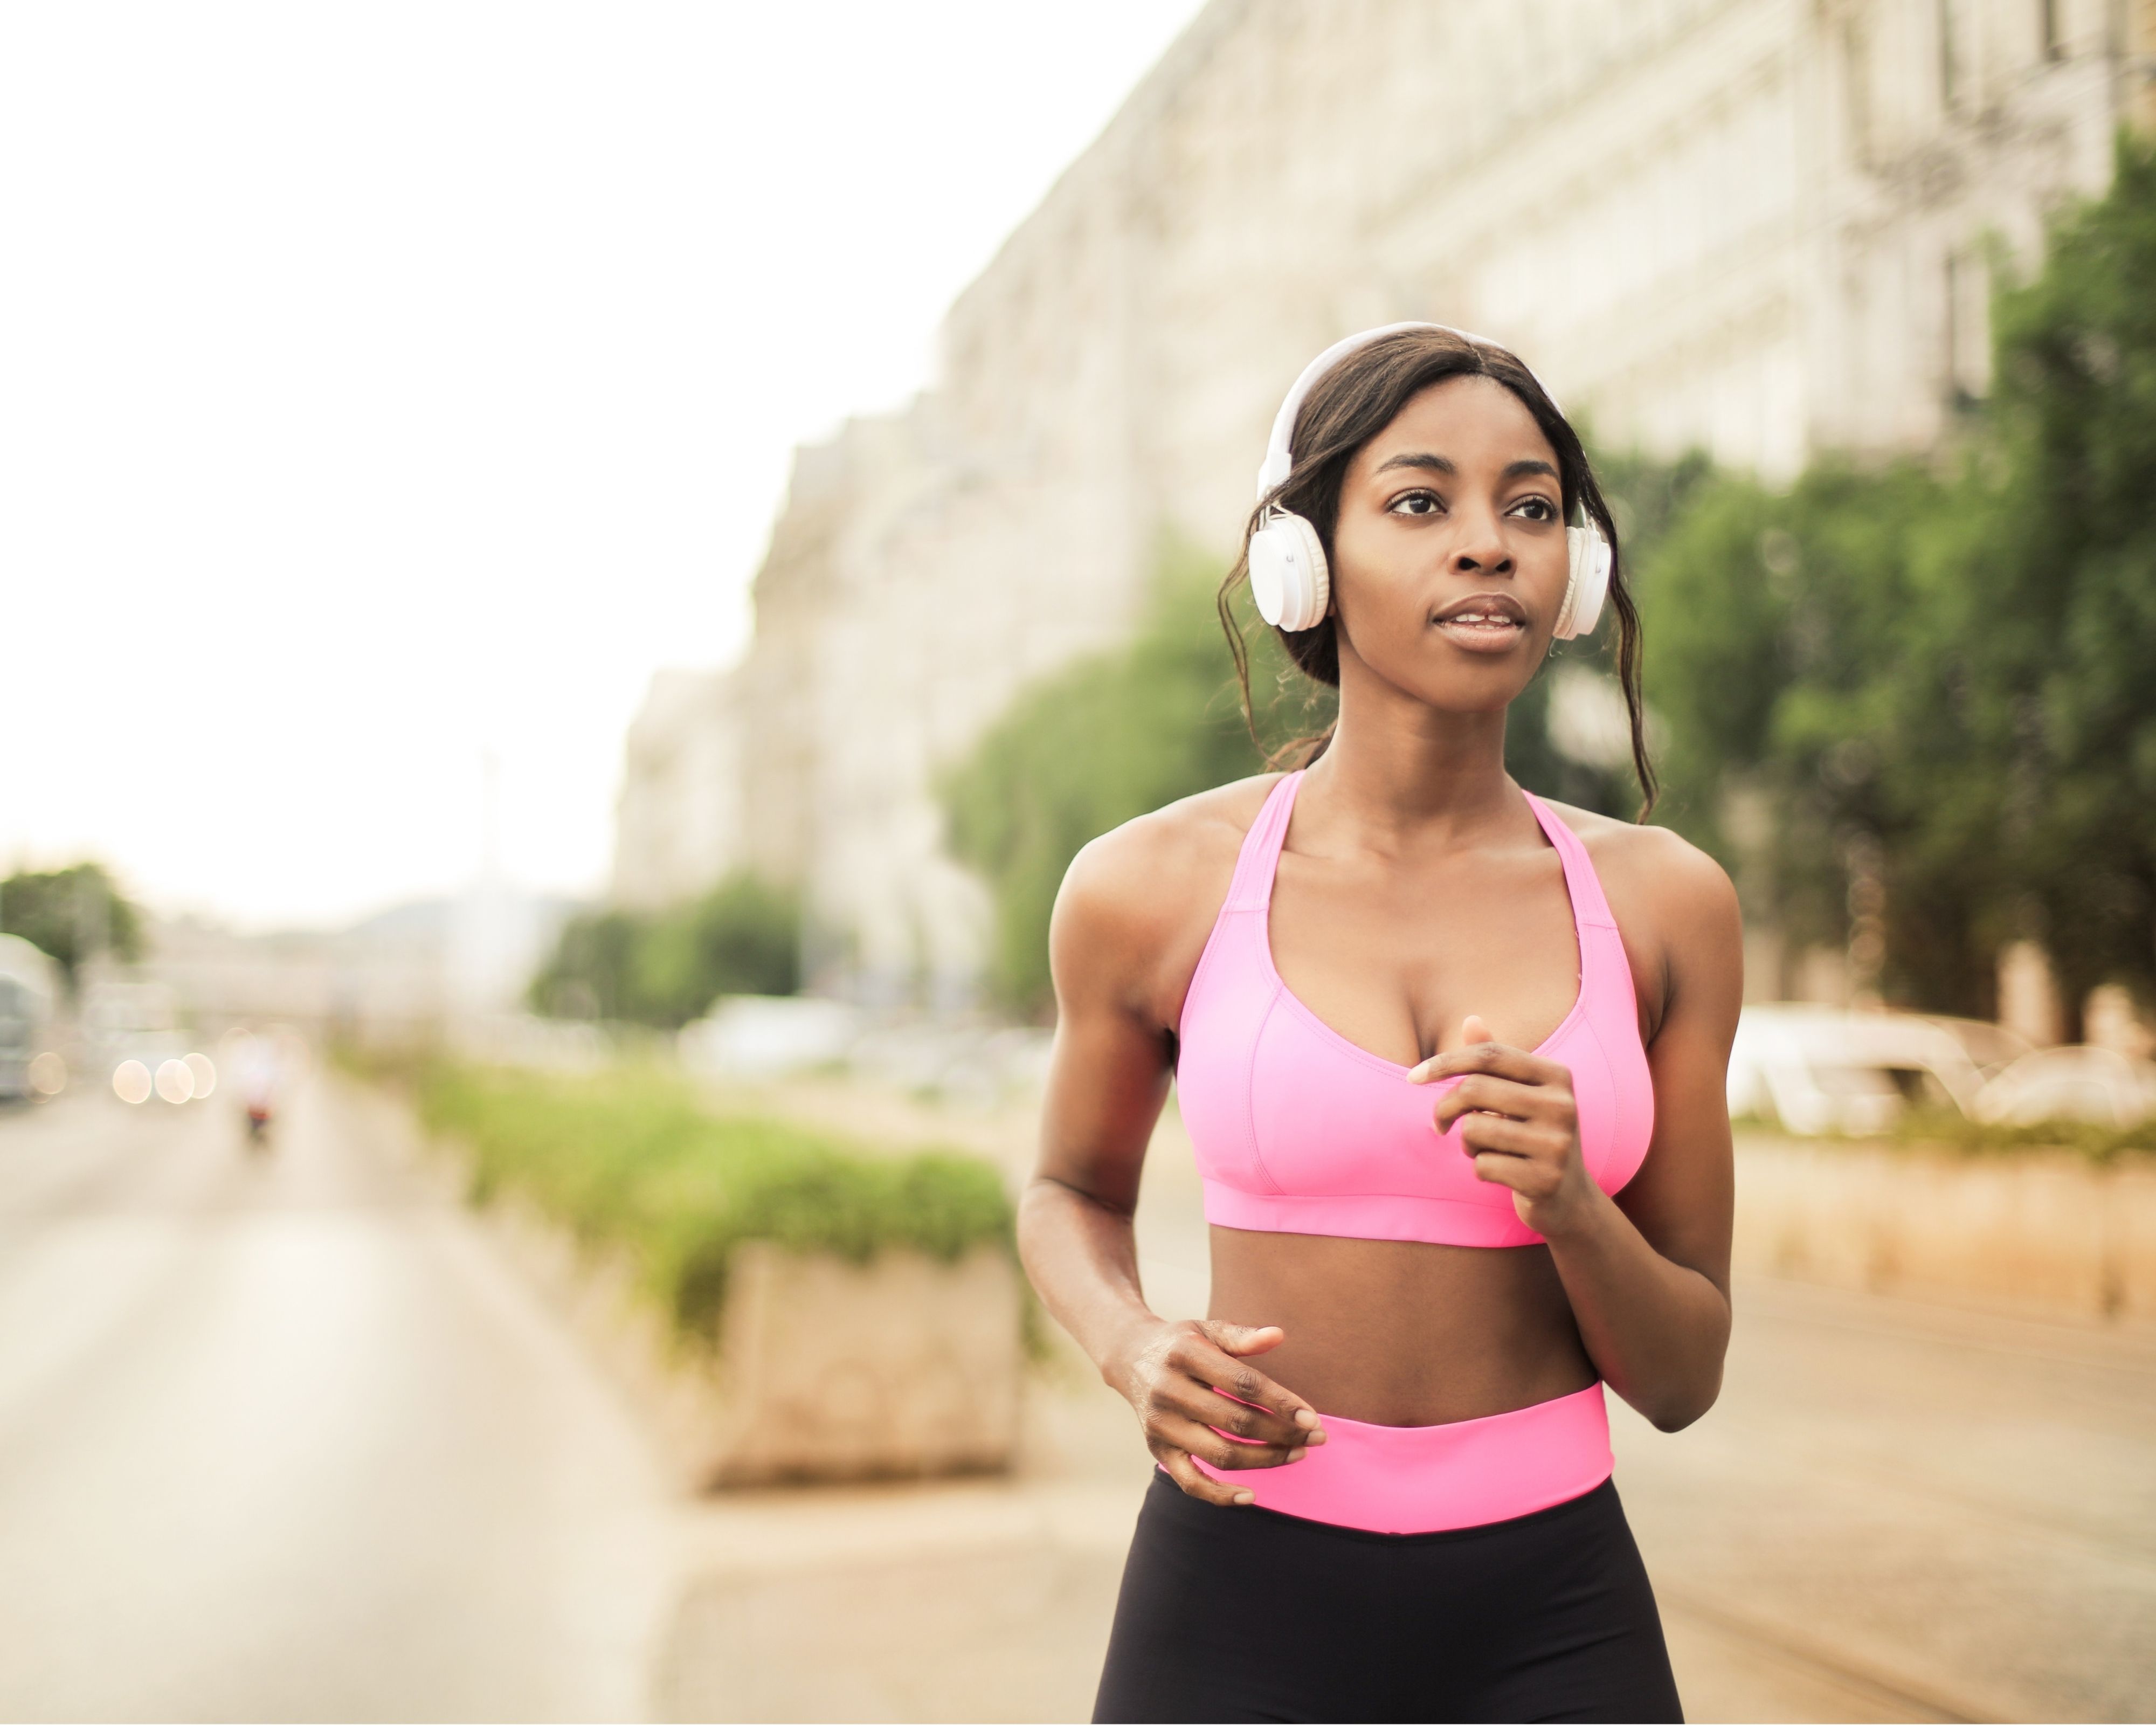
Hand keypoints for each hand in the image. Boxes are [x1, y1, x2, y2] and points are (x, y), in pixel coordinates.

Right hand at [1107, 1317, 1324, 1505]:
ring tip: (1298, 1454)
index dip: (1281, 1403)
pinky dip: (1220, 1495)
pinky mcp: (1156, 1449)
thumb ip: (1241, 1336)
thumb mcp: (1207, 1329)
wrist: (1129, 1356)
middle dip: (1283, 1433)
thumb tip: (1278, 1335)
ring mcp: (1161, 1424)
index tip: (1313, 1418)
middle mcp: (1168, 1390)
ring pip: (1221, 1454)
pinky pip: (1190, 1482)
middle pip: (1237, 1422)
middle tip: (1317, 1437)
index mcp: (1184, 1354)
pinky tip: (1252, 1495)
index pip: (1243, 1384)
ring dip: (1265, 1459)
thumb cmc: (1182, 1343)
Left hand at [1409, 1014, 1600, 1236]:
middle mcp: (1562, 1105)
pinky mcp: (1545, 1180)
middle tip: (1440, 1125)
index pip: (1489, 1055)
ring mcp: (1557, 1144)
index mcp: (1557, 1075)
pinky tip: (1502, 1174)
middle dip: (1444, 1108)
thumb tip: (1471, 1019)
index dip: (1444, 1062)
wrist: (1570, 1198)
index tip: (1412, 1077)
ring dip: (1466, 1143)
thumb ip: (1495, 1061)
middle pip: (1474, 1089)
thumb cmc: (1533, 1135)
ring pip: (1474, 1129)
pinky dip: (1480, 1170)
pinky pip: (1482, 1166)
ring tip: (1485, 1150)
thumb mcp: (1520, 1095)